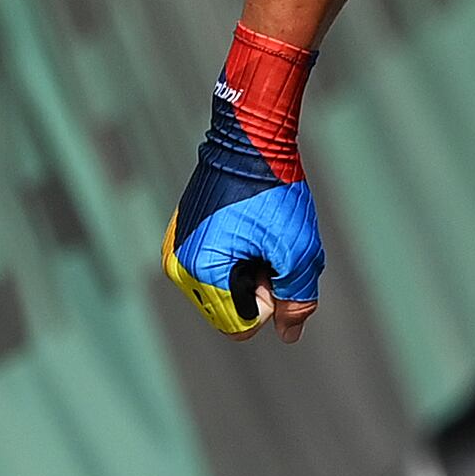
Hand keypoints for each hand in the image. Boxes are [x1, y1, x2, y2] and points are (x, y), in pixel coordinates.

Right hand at [163, 30, 320, 339]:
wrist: (249, 140)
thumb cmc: (275, 193)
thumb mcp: (300, 251)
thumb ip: (298, 300)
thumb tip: (288, 334)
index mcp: (201, 275)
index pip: (243, 325)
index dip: (271, 299)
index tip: (274, 260)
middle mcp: (177, 269)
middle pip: (229, 311)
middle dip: (258, 287)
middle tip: (268, 245)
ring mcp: (174, 252)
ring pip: (222, 291)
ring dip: (248, 271)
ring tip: (257, 233)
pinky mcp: (179, 237)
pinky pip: (212, 268)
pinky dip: (235, 255)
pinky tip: (245, 225)